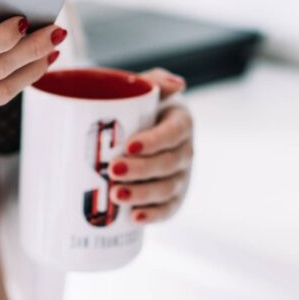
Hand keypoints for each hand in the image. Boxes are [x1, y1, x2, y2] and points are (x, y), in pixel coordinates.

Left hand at [107, 68, 192, 223]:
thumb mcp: (141, 90)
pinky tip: (134, 218)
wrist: (130, 134)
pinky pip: (166, 210)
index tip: (129, 145)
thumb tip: (177, 84)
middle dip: (141, 169)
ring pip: (167, 189)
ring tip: (116, 195)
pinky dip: (152, 216)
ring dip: (143, 194)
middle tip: (113, 170)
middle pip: (169, 163)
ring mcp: (180, 177)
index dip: (155, 140)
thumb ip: (153, 81)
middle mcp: (185, 151)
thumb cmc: (134, 109)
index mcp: (181, 122)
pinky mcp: (171, 199)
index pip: (174, 132)